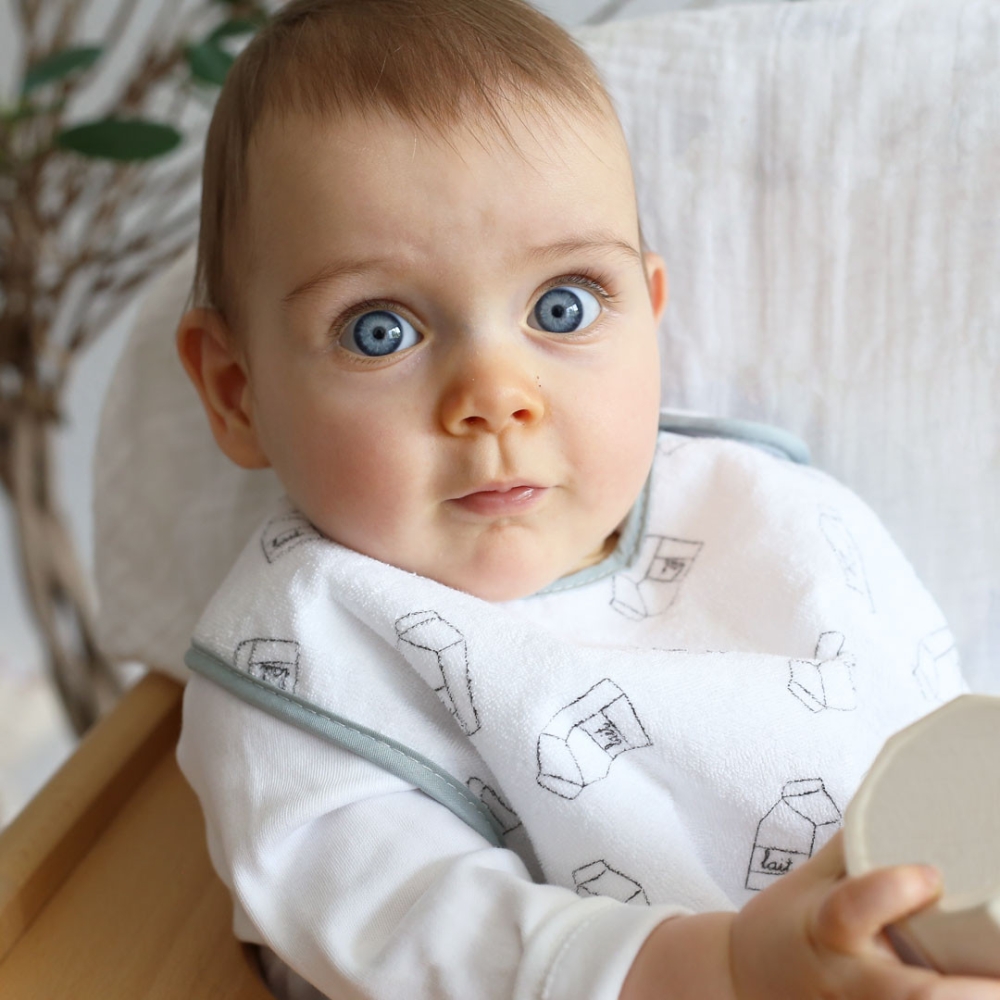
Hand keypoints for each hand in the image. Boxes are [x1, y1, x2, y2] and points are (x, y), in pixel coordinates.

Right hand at [730, 830, 999, 999]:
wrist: (748, 980)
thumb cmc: (794, 920)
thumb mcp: (814, 878)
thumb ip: (861, 848)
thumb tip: (913, 799)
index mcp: (826, 928)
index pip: (853, 911)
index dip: (891, 892)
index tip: (932, 872)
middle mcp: (850, 981)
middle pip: (914, 998)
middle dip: (970, 992)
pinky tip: (986, 988)